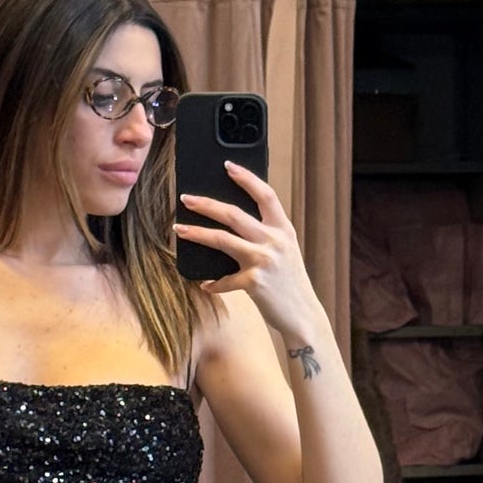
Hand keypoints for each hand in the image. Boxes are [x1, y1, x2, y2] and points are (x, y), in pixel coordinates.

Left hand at [175, 165, 320, 343]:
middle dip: (207, 204)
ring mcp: (264, 261)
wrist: (303, 316)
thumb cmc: (289, 283)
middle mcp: (275, 241)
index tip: (228, 166)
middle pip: (234, 214)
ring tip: (179, 228)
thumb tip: (232, 222)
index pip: (265, 195)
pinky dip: (212, 283)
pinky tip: (204, 284)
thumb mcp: (284, 252)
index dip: (246, 178)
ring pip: (222, 239)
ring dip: (197, 233)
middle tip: (186, 198)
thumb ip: (266, 236)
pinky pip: (224, 279)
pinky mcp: (254, 283)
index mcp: (284, 230)